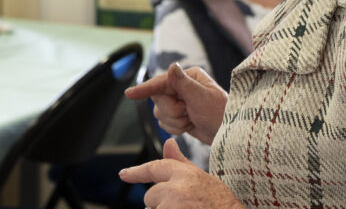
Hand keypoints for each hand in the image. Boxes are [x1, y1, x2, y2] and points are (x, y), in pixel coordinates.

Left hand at [120, 138, 242, 208]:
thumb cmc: (222, 205)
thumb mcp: (204, 180)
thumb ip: (181, 164)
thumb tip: (168, 143)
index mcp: (185, 174)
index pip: (154, 168)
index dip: (136, 172)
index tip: (123, 174)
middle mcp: (176, 189)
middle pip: (151, 196)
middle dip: (161, 203)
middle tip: (184, 206)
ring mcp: (171, 207)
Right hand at [125, 63, 227, 144]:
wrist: (227, 134)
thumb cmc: (220, 113)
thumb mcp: (202, 97)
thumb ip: (184, 83)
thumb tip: (171, 66)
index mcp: (188, 77)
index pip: (161, 82)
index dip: (145, 89)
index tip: (129, 94)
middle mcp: (181, 87)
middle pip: (158, 100)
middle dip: (172, 111)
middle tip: (188, 113)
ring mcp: (179, 101)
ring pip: (160, 113)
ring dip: (175, 121)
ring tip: (191, 120)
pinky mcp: (179, 115)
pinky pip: (165, 123)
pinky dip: (176, 128)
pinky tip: (189, 125)